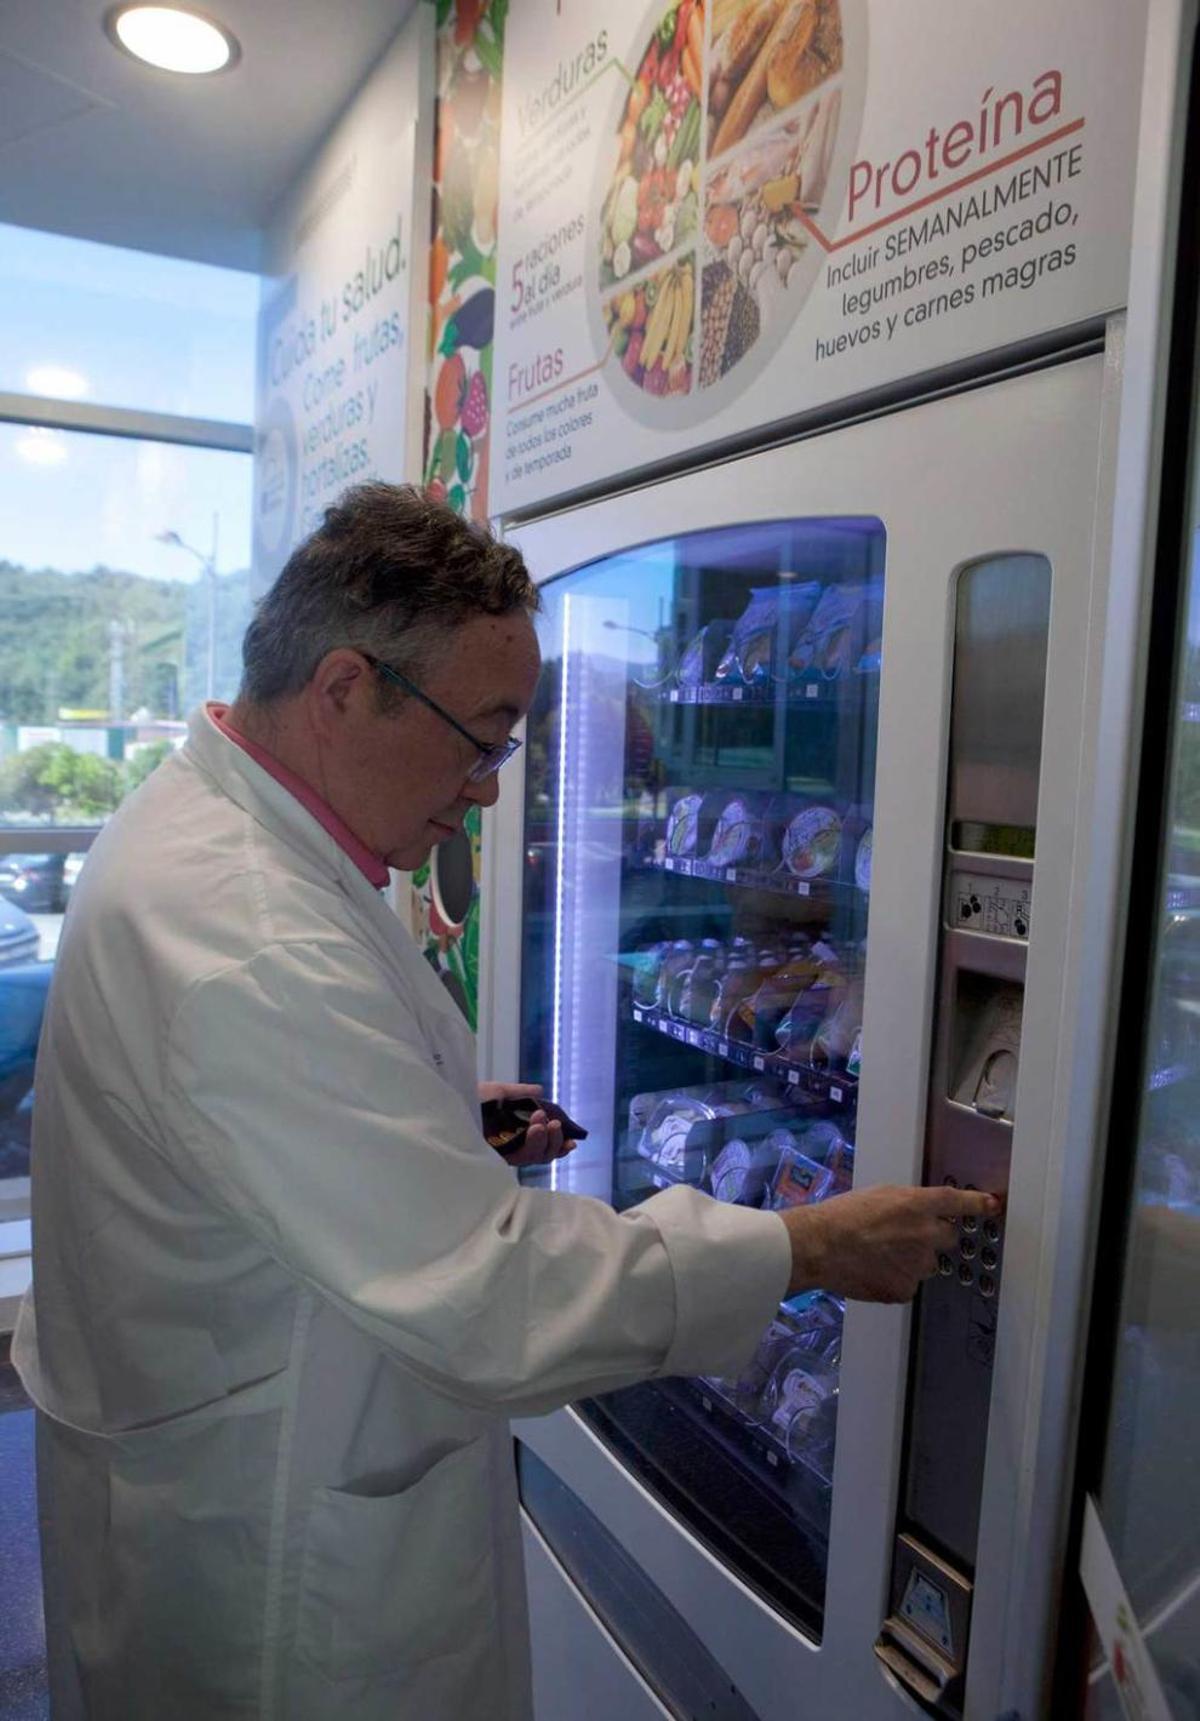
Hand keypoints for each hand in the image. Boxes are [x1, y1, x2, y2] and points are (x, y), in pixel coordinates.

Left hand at [477, 1082, 575, 1166]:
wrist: (448, 1102)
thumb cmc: (468, 1098)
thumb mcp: (497, 1092)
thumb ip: (519, 1093)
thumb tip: (540, 1091)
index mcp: (512, 1133)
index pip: (540, 1145)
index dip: (557, 1144)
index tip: (573, 1140)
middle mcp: (510, 1146)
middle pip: (541, 1154)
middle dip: (553, 1140)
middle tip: (553, 1123)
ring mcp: (502, 1153)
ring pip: (533, 1157)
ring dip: (544, 1141)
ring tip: (543, 1123)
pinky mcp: (494, 1159)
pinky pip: (519, 1158)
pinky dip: (531, 1146)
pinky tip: (536, 1129)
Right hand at [782, 1184, 1001, 1302]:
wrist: (820, 1246)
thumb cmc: (843, 1215)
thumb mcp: (880, 1194)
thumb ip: (909, 1203)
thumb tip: (922, 1211)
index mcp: (918, 1205)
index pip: (959, 1202)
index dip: (978, 1204)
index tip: (993, 1205)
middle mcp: (926, 1235)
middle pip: (949, 1237)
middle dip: (935, 1236)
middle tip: (906, 1235)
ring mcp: (918, 1265)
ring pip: (926, 1263)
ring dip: (913, 1259)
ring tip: (879, 1254)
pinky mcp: (906, 1289)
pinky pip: (909, 1283)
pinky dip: (896, 1278)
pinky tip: (874, 1270)